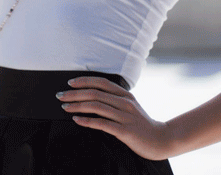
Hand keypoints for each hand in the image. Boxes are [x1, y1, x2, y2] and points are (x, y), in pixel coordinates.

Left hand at [57, 76, 172, 159]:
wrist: (160, 139)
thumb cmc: (142, 124)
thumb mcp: (130, 106)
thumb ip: (115, 100)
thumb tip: (93, 96)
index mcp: (126, 94)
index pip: (102, 83)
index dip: (84, 81)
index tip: (70, 83)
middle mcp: (125, 102)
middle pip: (95, 93)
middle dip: (75, 93)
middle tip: (60, 96)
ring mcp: (125, 116)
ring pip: (96, 107)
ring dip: (77, 106)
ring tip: (65, 107)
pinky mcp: (125, 131)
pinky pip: (102, 124)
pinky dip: (87, 121)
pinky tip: (77, 120)